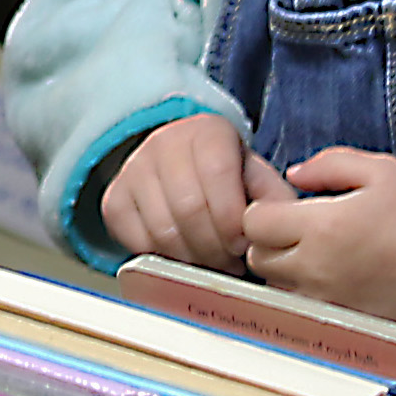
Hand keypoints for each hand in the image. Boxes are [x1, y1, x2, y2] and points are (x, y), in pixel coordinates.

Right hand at [98, 114, 288, 271]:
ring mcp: (134, 169)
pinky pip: (136, 241)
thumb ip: (275, 202)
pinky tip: (183, 258)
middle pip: (188, 209)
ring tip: (211, 264)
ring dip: (192, 260)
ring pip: (162, 230)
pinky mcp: (114, 199)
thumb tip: (281, 229)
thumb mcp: (258, 179)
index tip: (244, 244)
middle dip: (215, 248)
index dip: (232, 220)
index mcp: (207, 131)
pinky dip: (163, 260)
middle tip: (230, 264)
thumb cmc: (227, 179)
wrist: (183, 165)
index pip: (217, 175)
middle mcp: (164, 143)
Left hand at [242, 147, 395, 337]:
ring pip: (276, 287)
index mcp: (320, 227)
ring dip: (286, 271)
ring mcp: (325, 303)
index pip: (253, 222)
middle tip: (302, 232)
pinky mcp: (340, 326)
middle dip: (271, 241)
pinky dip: (306, 296)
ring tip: (320, 257)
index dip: (265, 211)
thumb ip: (330, 164)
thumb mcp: (383, 171)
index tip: (289, 209)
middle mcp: (314, 270)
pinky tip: (335, 282)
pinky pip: (301, 311)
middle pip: (258, 257)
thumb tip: (295, 174)